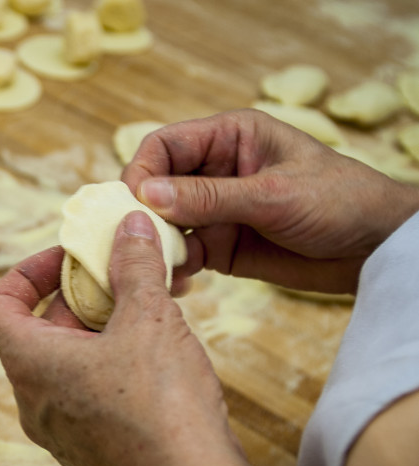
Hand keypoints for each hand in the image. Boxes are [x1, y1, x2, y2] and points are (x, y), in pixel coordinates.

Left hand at [0, 212, 319, 465]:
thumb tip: (129, 227)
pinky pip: (88, 390)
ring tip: (151, 304)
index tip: (66, 257)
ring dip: (104, 325)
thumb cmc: (161, 406)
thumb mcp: (149, 318)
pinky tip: (159, 347)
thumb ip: (134, 265)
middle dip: (81, 293)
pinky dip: (113, 359)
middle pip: (38, 329)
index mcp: (30, 364)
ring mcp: (61, 429)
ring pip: (68, 360)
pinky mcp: (91, 447)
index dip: (24, 272)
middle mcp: (34, 400)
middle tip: (124, 273)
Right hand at [123, 109, 418, 293]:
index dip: (142, 171)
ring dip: (155, 244)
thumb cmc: (339, 200)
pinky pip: (183, 254)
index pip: (165, 146)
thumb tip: (146, 195)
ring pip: (164, 223)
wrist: (376, 249)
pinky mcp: (219, 247)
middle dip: (142, 212)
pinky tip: (177, 283)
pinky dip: (173, 268)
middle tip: (135, 241)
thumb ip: (209, 197)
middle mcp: (214, 171)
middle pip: (156, 186)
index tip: (133, 203)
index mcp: (228, 138)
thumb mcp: (273, 195)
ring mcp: (215, 211)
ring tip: (154, 267)